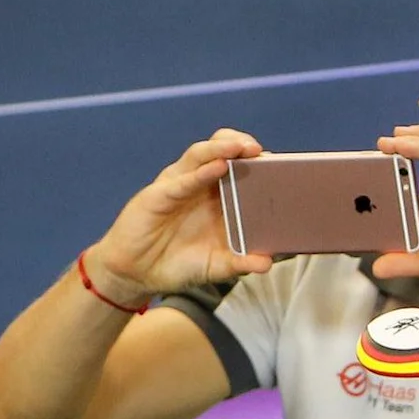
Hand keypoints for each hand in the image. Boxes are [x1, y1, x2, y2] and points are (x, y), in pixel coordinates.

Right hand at [87, 129, 274, 304]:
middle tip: (261, 151)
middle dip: (241, 144)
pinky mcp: (158, 194)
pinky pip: (182, 179)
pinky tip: (218, 167)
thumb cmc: (177, 264)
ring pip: (201, 154)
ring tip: (242, 148)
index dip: (258, 160)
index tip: (283, 164)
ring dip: (223, 147)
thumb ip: (240, 262)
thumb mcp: (216, 266)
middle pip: (221, 150)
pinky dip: (201, 171)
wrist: (136, 275)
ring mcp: (179, 185)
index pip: (239, 165)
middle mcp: (199, 184)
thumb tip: (268, 263)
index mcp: (217, 196)